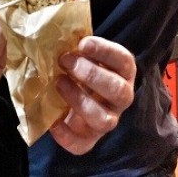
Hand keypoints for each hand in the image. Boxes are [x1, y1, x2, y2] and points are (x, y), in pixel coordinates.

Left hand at [49, 36, 135, 154]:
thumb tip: (54, 32)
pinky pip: (82, 145)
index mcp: (122, 72)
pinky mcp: (89, 139)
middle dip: (92, 75)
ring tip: (59, 83)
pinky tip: (53, 121)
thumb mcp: (81, 54)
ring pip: (105, 120)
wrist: (74, 96)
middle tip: (65, 62)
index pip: (124, 61)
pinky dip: (66, 135)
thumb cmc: (78, 68)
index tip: (82, 43)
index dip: (105, 51)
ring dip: (80, 101)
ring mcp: (107, 119)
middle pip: (119, 91)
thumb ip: (75, 47)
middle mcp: (120, 98)